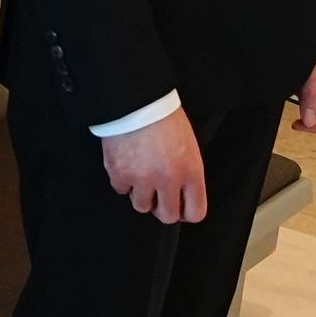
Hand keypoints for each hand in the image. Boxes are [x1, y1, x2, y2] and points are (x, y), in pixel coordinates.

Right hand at [98, 106, 208, 223]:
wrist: (137, 100)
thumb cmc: (165, 116)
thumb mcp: (189, 145)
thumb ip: (187, 172)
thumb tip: (181, 193)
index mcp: (191, 171)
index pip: (195, 212)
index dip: (187, 212)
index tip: (181, 208)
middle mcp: (168, 180)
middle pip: (168, 216)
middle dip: (163, 208)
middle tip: (158, 197)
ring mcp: (142, 179)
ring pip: (142, 206)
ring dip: (141, 195)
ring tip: (141, 176)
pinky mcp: (120, 174)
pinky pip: (121, 190)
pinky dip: (123, 180)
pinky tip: (127, 164)